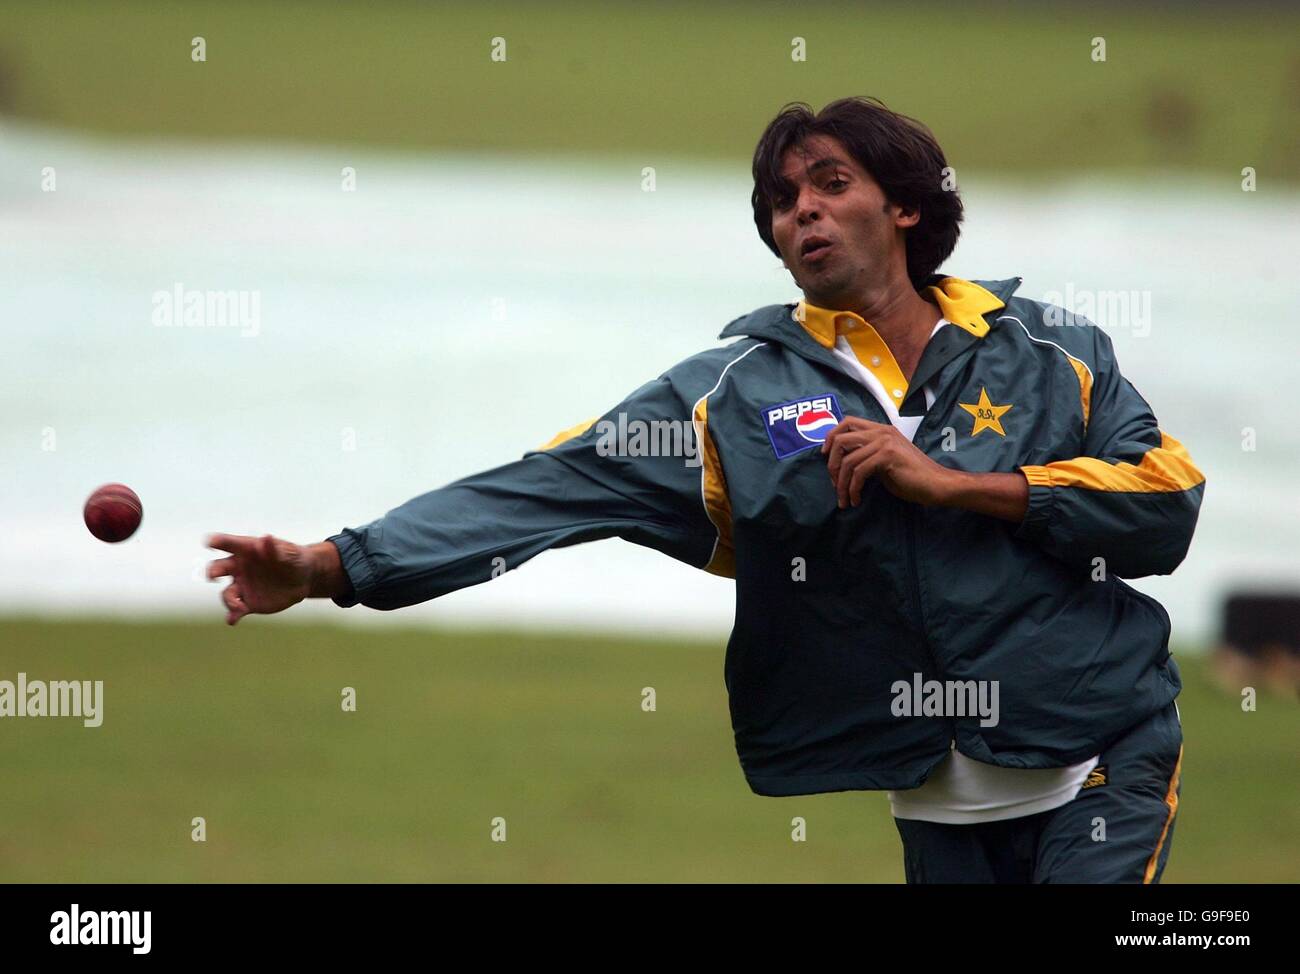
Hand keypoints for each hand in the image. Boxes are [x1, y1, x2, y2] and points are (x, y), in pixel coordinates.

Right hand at [206, 533, 315, 624]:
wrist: (303, 580)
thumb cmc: (294, 558)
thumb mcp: (290, 552)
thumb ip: (276, 548)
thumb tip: (266, 538)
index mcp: (246, 550)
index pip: (230, 543)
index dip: (219, 541)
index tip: (210, 542)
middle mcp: (238, 568)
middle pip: (218, 568)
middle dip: (213, 571)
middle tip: (213, 575)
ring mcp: (241, 586)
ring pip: (227, 594)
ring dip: (229, 600)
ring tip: (239, 606)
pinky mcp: (248, 603)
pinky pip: (236, 610)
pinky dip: (232, 615)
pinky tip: (232, 620)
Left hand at [821, 417, 956, 508]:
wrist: (936, 484)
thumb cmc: (911, 477)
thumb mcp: (883, 462)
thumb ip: (866, 456)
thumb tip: (841, 462)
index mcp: (881, 430)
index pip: (847, 422)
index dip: (831, 437)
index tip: (826, 457)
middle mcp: (882, 431)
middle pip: (840, 439)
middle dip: (832, 465)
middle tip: (835, 484)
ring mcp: (885, 442)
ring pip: (847, 460)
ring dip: (841, 484)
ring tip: (845, 499)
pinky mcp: (888, 456)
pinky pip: (858, 472)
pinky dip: (853, 489)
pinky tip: (856, 499)